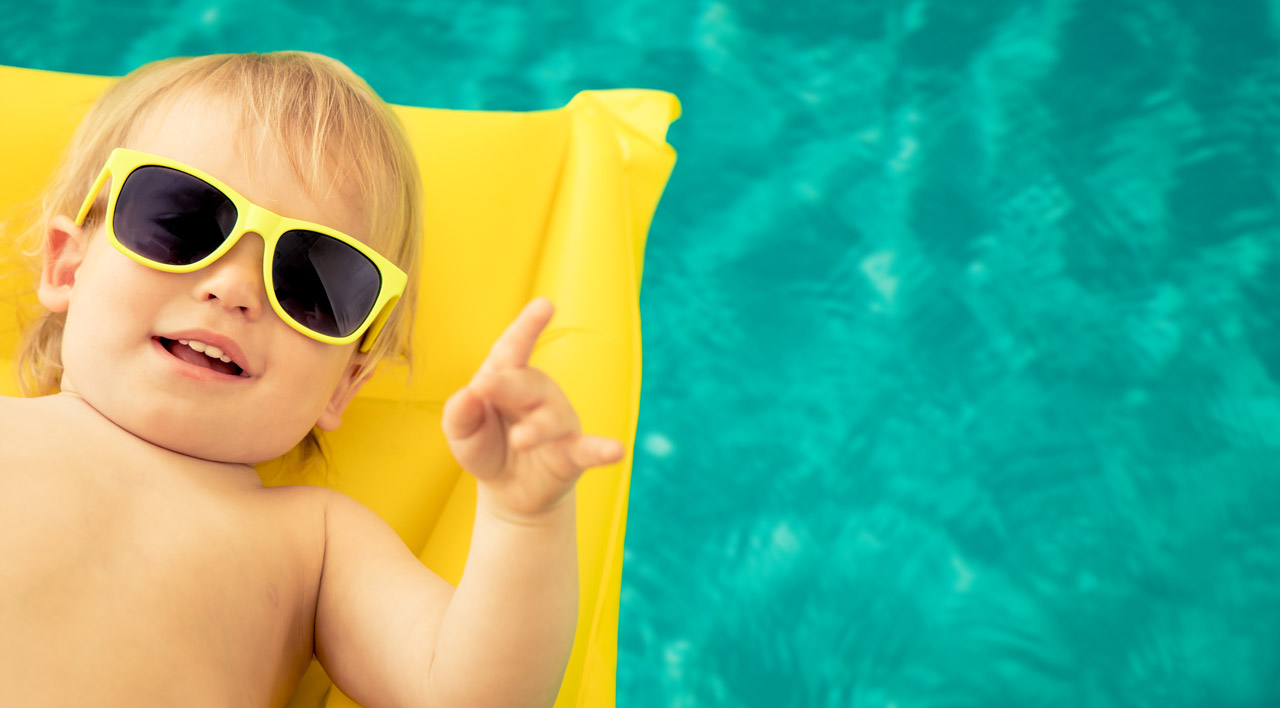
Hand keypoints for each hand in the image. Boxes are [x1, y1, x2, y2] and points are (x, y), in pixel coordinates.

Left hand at [441, 297, 625, 519]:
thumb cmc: (486, 448)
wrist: (509, 490)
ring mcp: (559, 421)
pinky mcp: (573, 453)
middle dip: (505, 385)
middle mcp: (537, 394)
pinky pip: (590, 449)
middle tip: (483, 386)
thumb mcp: (462, 434)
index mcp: (507, 378)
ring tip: (520, 439)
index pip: (513, 348)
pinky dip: (603, 449)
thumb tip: (467, 393)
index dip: (527, 326)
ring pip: (550, 419)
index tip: (544, 304)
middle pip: (524, 383)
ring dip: (536, 428)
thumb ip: (459, 414)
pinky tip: (617, 450)